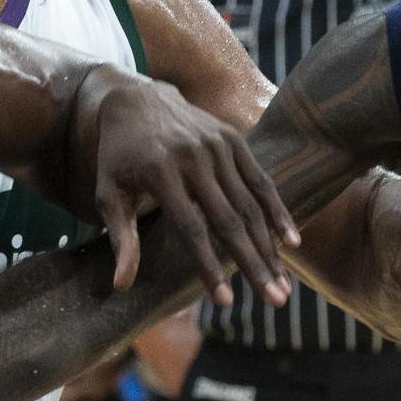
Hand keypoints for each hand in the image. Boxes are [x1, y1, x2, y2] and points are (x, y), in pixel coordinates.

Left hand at [84, 68, 297, 306]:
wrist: (137, 99)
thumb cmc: (119, 157)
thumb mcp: (108, 194)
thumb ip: (121, 238)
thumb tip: (122, 285)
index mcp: (160, 173)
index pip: (191, 229)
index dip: (209, 267)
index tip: (225, 301)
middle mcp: (193, 158)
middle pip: (230, 222)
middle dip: (254, 265)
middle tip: (275, 301)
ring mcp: (217, 147)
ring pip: (250, 206)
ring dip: (270, 248)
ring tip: (284, 285)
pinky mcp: (234, 140)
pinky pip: (261, 181)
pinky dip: (278, 213)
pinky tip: (292, 243)